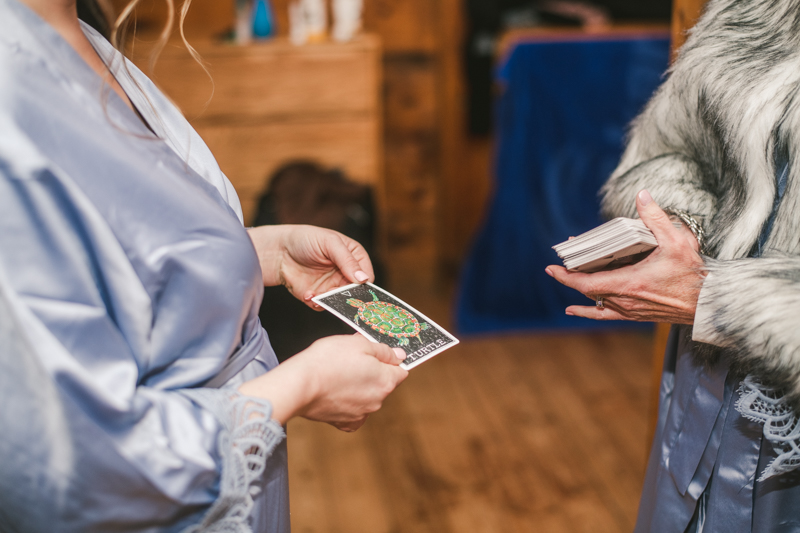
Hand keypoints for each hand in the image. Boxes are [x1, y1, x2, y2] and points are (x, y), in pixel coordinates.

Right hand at [238, 335, 407, 430]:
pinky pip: (353, 411)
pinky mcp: (344, 422)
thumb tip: (400, 356)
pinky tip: (335, 391)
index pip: (401, 371)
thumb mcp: (360, 344)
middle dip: (372, 372)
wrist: (300, 384)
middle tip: (352, 359)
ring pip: (367, 397)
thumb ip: (384, 351)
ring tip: (338, 374)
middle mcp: (378, 402)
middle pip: (383, 384)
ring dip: (359, 387)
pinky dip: (347, 403)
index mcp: (385, 381)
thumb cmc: (328, 360)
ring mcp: (361, 414)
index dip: (390, 360)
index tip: (377, 354)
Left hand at [247, 225, 373, 308]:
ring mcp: (332, 286)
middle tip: (338, 295)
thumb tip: (364, 278)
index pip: (367, 275)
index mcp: (354, 258)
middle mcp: (345, 274)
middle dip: (348, 296)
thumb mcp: (330, 243)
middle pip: (356, 292)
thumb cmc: (306, 239)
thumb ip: (347, 260)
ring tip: (319, 295)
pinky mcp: (318, 296)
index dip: (364, 283)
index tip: (358, 288)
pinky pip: (323, 306)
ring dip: (330, 301)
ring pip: (340, 302)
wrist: (279, 250)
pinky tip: (307, 294)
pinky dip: (316, 302)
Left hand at [546, 190, 705, 323]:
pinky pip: (604, 315)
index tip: (551, 268)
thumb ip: (656, 218)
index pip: (587, 283)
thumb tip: (642, 195)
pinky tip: (573, 309)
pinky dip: (587, 311)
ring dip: (580, 287)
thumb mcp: (677, 241)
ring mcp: (629, 310)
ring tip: (567, 274)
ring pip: (595, 300)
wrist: (710, 303)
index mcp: (629, 284)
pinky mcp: (635, 315)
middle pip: (588, 289)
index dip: (567, 276)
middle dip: (572, 274)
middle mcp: (625, 300)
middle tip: (562, 261)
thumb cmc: (694, 274)